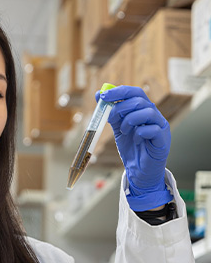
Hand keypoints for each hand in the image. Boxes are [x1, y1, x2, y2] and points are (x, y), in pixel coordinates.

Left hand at [95, 85, 172, 210]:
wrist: (139, 171)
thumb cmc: (132, 149)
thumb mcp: (119, 129)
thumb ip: (112, 114)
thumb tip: (99, 95)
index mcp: (143, 110)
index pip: (135, 92)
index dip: (119, 91)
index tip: (102, 95)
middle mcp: (154, 115)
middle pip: (140, 100)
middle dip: (121, 107)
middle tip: (110, 118)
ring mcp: (161, 126)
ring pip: (148, 112)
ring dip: (130, 120)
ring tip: (123, 132)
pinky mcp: (163, 140)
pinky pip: (152, 129)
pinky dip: (139, 134)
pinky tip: (136, 141)